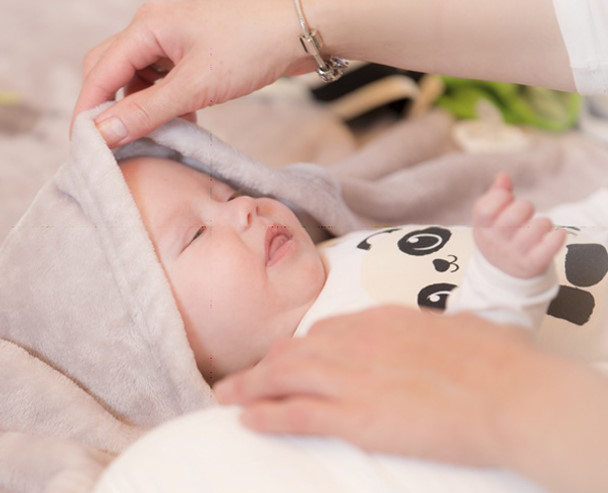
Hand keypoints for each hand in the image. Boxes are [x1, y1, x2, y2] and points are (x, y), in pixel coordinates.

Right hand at [72, 0, 312, 146]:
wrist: (304, 26)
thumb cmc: (253, 45)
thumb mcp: (196, 85)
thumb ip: (147, 111)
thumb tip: (103, 134)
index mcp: (147, 25)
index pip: (100, 71)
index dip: (88, 111)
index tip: (83, 147)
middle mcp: (154, 25)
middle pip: (113, 70)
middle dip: (111, 108)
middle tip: (113, 145)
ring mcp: (175, 36)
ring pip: (140, 77)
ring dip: (143, 108)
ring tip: (157, 136)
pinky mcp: (195, 49)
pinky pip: (165, 78)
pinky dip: (166, 102)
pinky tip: (182, 121)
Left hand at [214, 305, 541, 467]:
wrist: (511, 393)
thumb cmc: (500, 361)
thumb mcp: (460, 329)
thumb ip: (433, 332)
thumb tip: (441, 335)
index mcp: (382, 318)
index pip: (325, 330)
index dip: (301, 347)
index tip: (288, 358)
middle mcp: (356, 342)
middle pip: (294, 351)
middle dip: (264, 364)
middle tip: (242, 376)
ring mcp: (351, 377)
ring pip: (283, 377)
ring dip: (249, 387)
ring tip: (226, 395)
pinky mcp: (354, 416)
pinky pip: (295, 412)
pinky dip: (265, 415)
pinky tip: (245, 419)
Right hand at [472, 173, 565, 278]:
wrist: (503, 274)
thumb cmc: (498, 237)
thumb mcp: (489, 219)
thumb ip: (496, 195)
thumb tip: (503, 176)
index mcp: (482, 227)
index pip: (486, 207)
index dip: (500, 197)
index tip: (507, 198)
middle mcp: (495, 242)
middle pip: (515, 214)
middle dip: (525, 207)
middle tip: (525, 213)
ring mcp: (514, 254)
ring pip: (537, 227)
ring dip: (543, 223)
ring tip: (538, 228)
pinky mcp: (532, 264)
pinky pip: (550, 245)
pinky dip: (557, 236)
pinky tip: (555, 235)